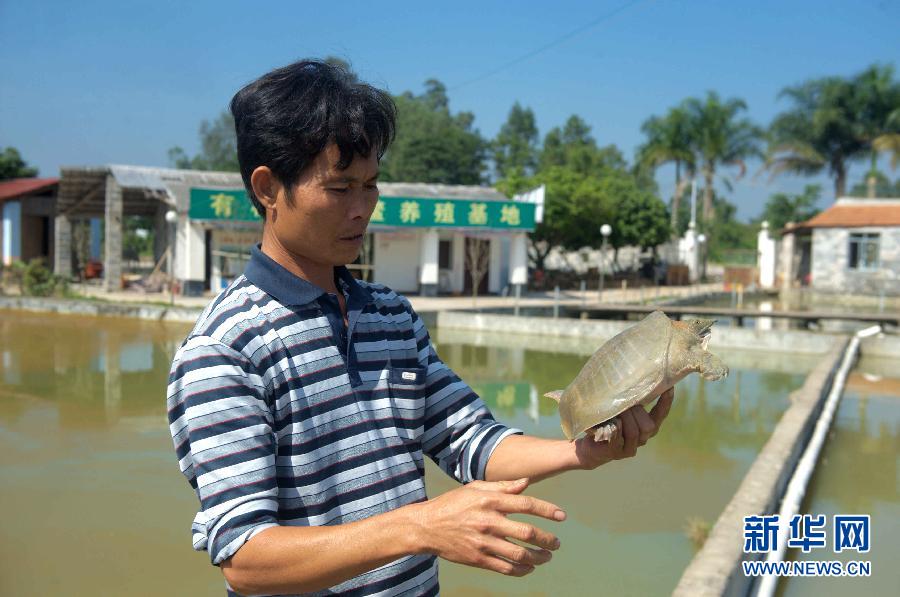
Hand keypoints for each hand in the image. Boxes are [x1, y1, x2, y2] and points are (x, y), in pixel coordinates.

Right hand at [410, 478, 564, 576]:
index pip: (526, 504)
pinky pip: (506, 568)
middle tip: (556, 543)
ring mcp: (483, 542)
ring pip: (519, 554)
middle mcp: (488, 521)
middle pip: (527, 532)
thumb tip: (526, 482)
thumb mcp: (475, 488)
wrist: (426, 526)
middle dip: (547, 539)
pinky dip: (521, 570)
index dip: (547, 510)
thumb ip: (503, 486)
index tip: (562, 516)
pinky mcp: (478, 559)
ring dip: (538, 557)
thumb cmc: (452, 504)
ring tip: (546, 556)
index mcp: (489, 501)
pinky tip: (529, 567)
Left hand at [574, 387, 673, 468]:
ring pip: (634, 432)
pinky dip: (615, 429)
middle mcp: (642, 438)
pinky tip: (610, 424)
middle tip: (623, 404)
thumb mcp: (619, 408)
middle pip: (648, 426)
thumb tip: (631, 378)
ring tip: (614, 413)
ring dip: (624, 419)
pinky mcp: (615, 453)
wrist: (589, 445)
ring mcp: (629, 448)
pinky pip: (617, 438)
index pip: (661, 414)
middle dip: (636, 412)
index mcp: (647, 426)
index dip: (666, 402)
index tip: (670, 387)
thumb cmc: (605, 421)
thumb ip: (628, 399)